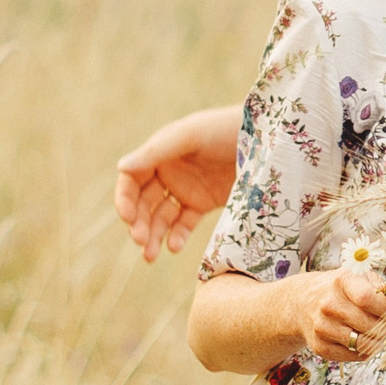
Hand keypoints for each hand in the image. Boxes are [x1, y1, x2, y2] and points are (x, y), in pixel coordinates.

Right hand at [114, 105, 242, 260]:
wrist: (265, 139)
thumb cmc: (225, 129)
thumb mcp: (190, 136)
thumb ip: (156, 152)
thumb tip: (120, 167)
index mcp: (158, 154)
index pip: (131, 181)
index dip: (125, 200)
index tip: (128, 218)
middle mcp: (168, 173)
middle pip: (143, 204)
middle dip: (139, 223)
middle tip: (140, 242)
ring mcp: (186, 189)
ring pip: (161, 218)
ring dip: (153, 236)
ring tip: (150, 256)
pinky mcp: (204, 203)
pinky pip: (184, 224)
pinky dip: (176, 236)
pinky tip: (174, 247)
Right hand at [294, 265, 385, 364]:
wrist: (301, 303)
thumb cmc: (338, 290)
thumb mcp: (358, 279)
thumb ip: (382, 289)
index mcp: (341, 281)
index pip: (367, 299)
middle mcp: (329, 304)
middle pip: (369, 324)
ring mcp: (322, 327)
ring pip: (363, 343)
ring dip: (380, 342)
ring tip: (384, 334)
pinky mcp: (320, 347)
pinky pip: (354, 355)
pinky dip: (366, 351)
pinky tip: (367, 341)